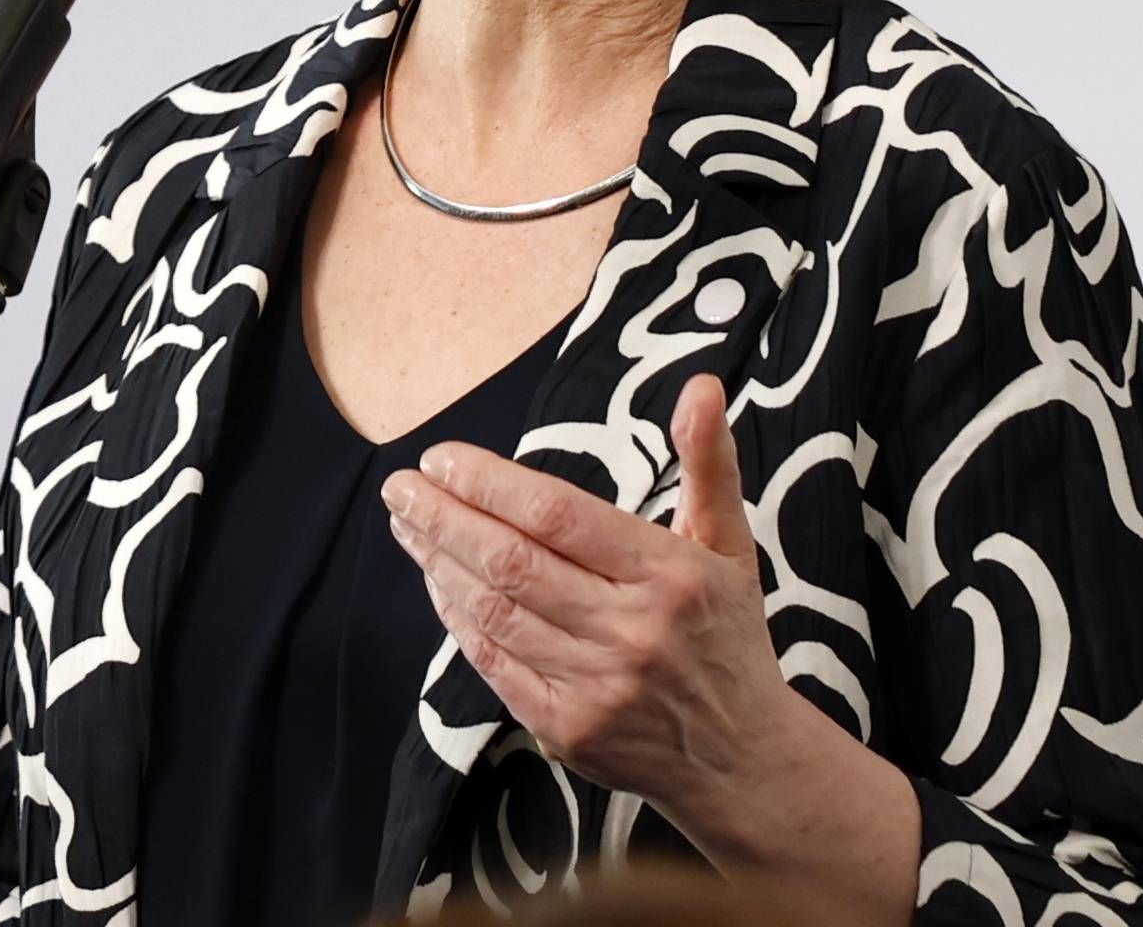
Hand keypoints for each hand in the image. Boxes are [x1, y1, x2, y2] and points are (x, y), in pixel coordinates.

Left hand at [378, 371, 787, 830]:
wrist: (741, 758)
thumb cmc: (726, 633)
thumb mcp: (730, 540)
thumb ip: (708, 458)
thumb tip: (700, 384)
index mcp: (667, 573)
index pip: (557, 514)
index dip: (489, 482)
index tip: (441, 457)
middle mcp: (630, 630)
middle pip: (512, 561)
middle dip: (443, 517)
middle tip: (401, 486)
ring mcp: (595, 688)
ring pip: (494, 612)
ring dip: (439, 564)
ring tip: (408, 525)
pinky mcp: (566, 731)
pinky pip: (494, 666)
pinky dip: (458, 621)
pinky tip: (438, 584)